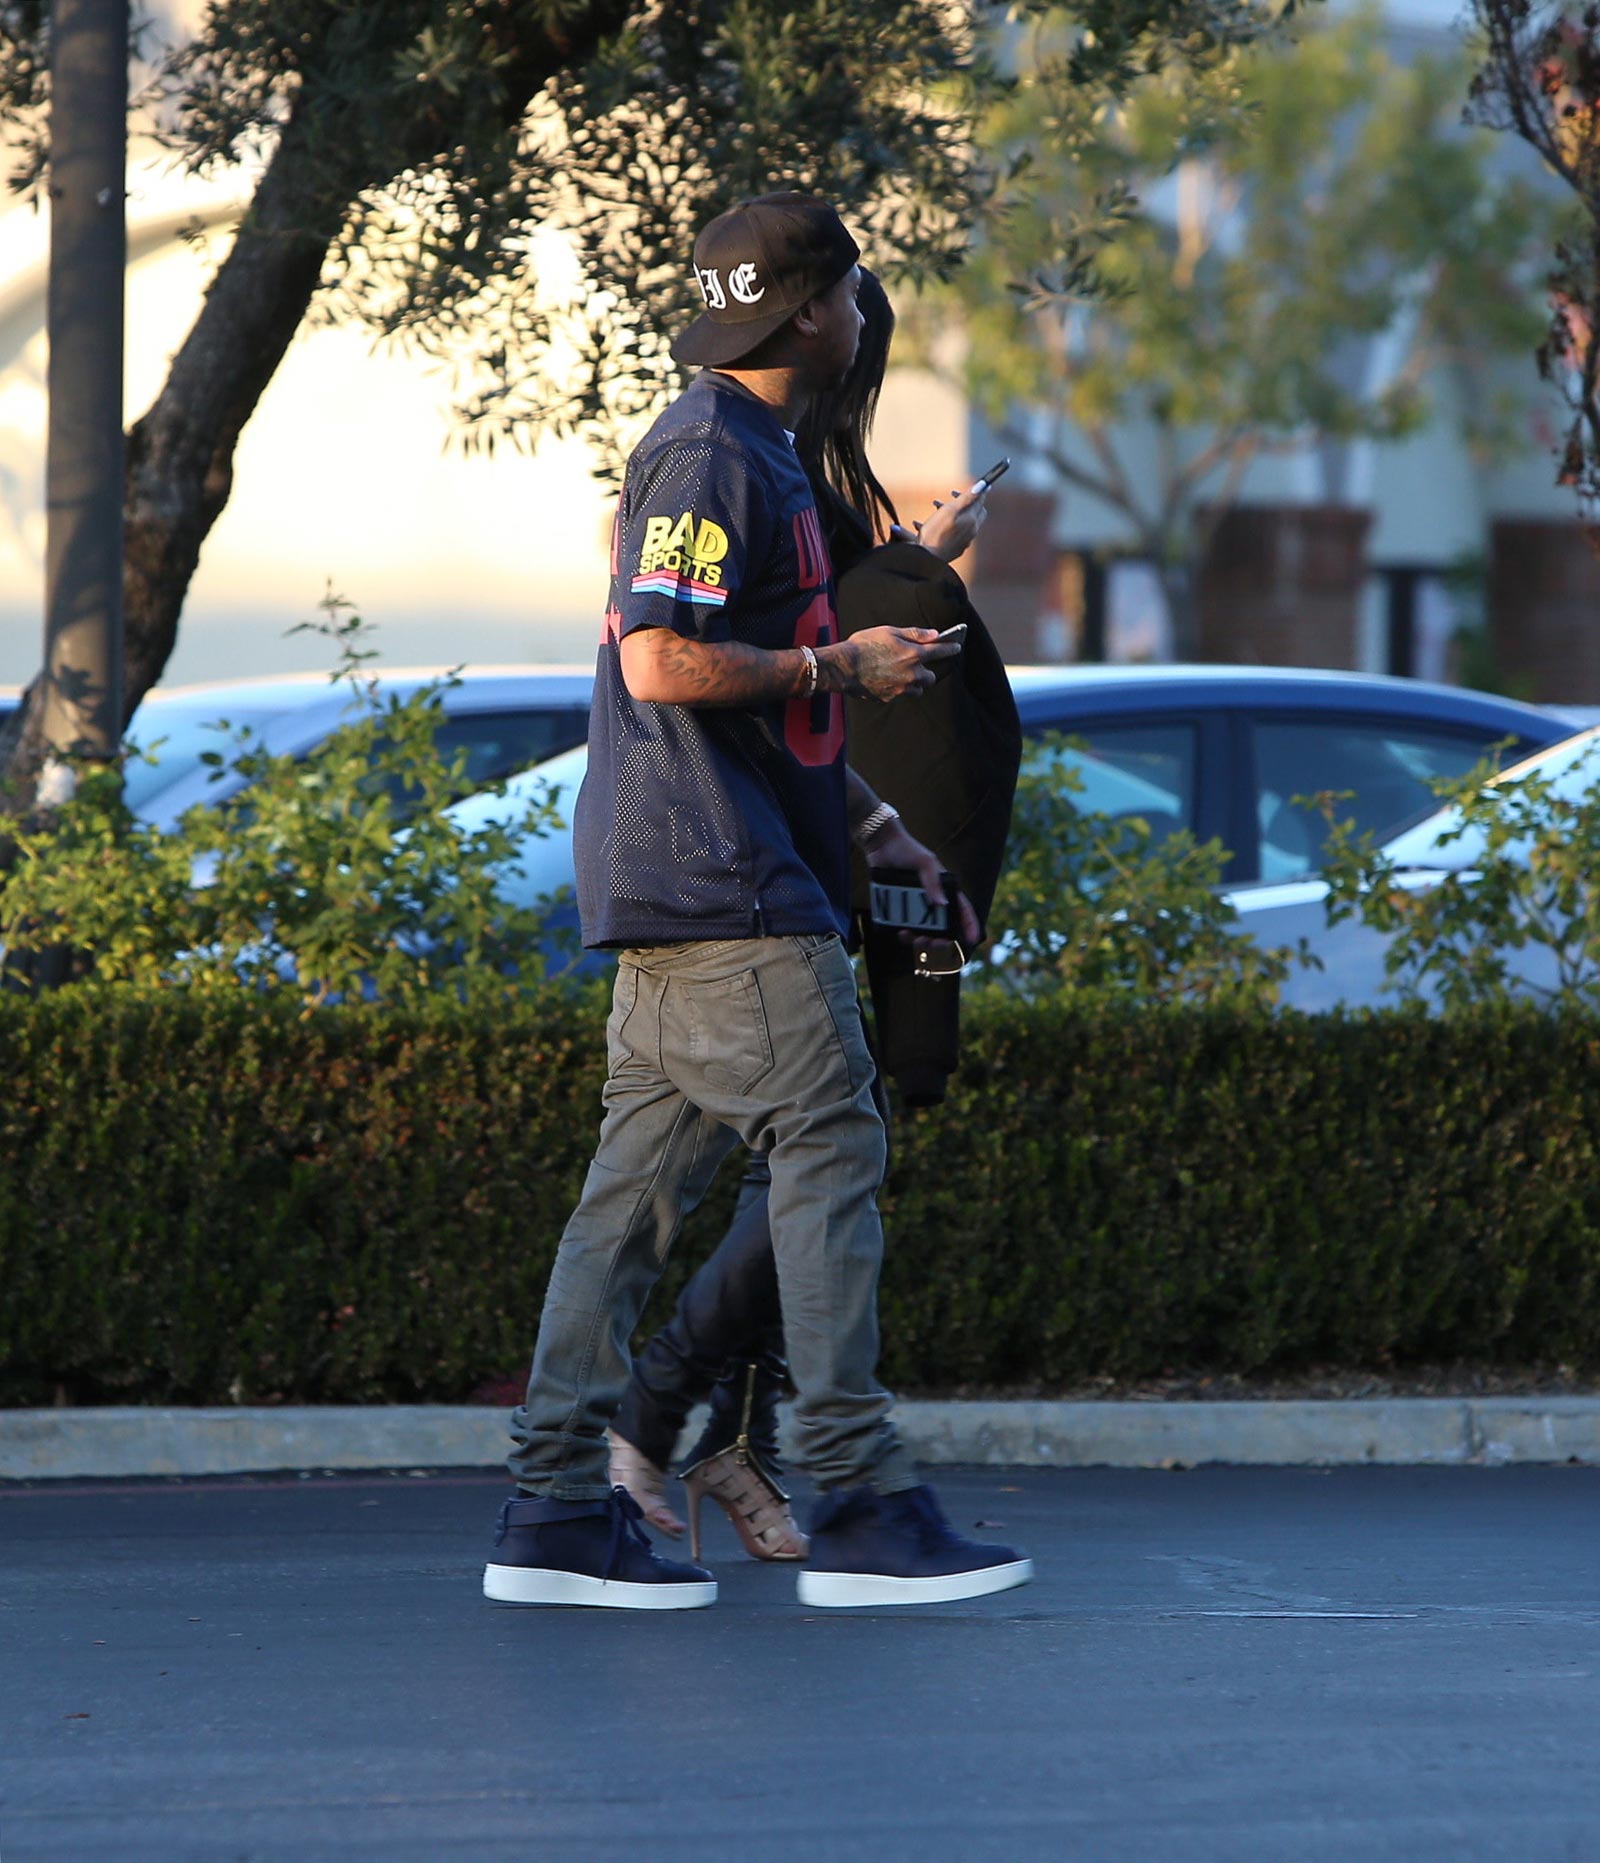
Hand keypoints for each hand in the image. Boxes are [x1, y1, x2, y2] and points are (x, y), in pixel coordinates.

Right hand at [823, 626, 959, 701]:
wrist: (843, 667)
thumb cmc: (864, 644)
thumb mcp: (889, 631)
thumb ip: (914, 634)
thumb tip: (934, 634)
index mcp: (913, 654)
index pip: (939, 651)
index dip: (950, 648)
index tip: (957, 646)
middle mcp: (911, 674)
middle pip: (930, 677)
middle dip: (927, 672)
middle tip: (917, 665)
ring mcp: (901, 689)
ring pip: (917, 689)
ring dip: (914, 683)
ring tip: (901, 674)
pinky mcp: (889, 698)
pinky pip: (900, 694)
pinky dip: (897, 688)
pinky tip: (885, 679)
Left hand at [861, 820, 980, 946]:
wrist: (881, 846)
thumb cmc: (908, 850)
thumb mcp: (925, 863)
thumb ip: (933, 882)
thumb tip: (942, 904)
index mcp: (945, 890)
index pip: (962, 910)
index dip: (970, 926)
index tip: (973, 940)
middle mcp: (933, 902)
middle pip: (944, 929)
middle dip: (941, 942)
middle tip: (933, 943)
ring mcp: (916, 908)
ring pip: (925, 933)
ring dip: (922, 941)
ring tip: (914, 938)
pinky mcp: (900, 911)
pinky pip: (906, 929)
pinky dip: (905, 936)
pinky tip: (901, 933)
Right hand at [914, 484, 987, 564]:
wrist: (927, 560)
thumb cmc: (936, 533)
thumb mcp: (950, 510)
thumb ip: (967, 497)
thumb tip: (984, 485)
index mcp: (972, 521)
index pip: (980, 501)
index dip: (975, 491)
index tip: (967, 486)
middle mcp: (971, 532)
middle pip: (973, 513)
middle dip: (963, 502)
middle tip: (950, 497)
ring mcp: (964, 542)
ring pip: (961, 523)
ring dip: (950, 513)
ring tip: (934, 506)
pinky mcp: (954, 550)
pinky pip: (952, 534)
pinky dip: (944, 526)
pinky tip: (929, 524)